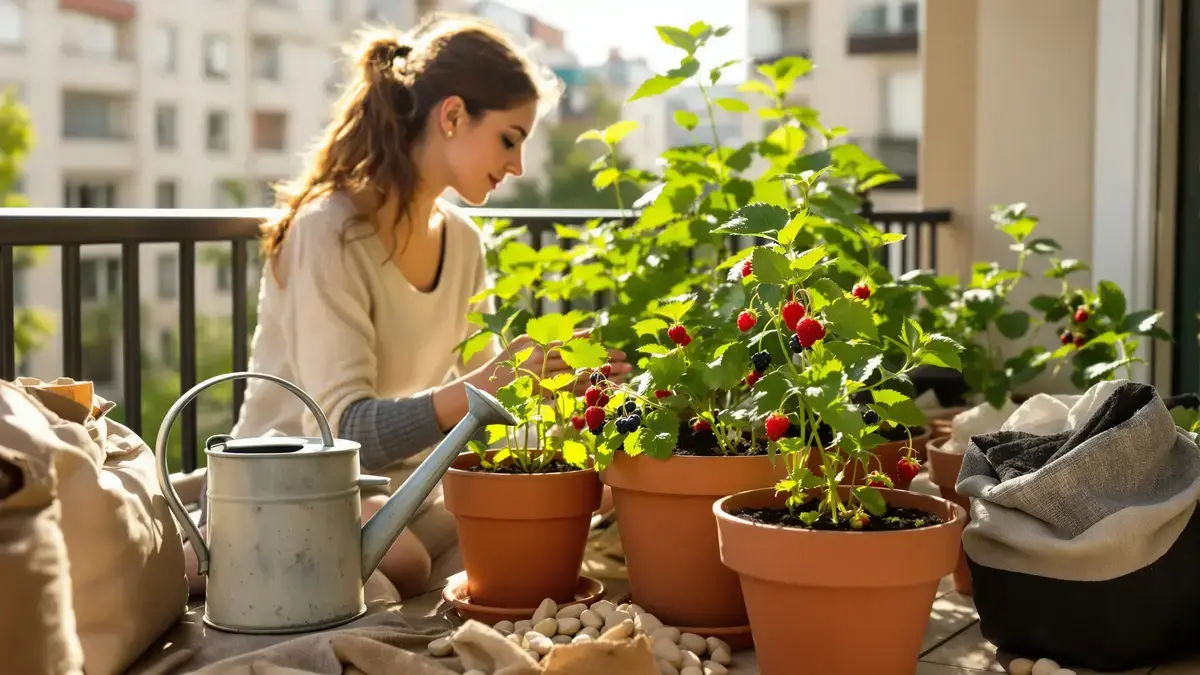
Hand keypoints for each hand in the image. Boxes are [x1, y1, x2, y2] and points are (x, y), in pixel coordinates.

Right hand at [474, 330, 632, 397]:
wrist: (485, 389)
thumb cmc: (505, 364)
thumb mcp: (522, 343)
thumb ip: (549, 336)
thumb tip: (584, 331)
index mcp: (539, 347)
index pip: (573, 346)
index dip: (595, 348)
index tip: (612, 349)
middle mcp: (543, 362)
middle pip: (581, 361)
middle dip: (605, 361)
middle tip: (626, 361)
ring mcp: (545, 380)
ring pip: (579, 377)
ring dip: (602, 377)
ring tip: (623, 375)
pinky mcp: (544, 394)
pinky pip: (570, 392)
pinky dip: (589, 391)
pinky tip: (604, 390)